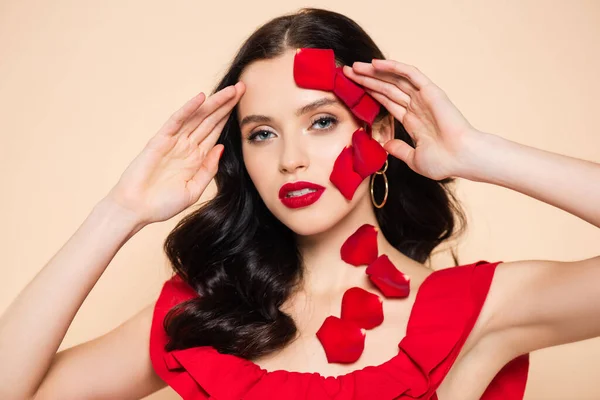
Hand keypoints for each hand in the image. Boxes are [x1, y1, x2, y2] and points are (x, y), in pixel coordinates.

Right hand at [104, 81, 244, 225]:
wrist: (136, 209)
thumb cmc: (162, 203)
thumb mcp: (193, 190)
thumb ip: (208, 169)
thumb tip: (221, 147)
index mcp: (196, 158)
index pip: (216, 131)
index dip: (229, 117)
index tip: (245, 104)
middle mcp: (186, 146)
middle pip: (210, 120)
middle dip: (226, 104)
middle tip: (242, 87)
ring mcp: (173, 141)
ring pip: (197, 117)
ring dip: (213, 103)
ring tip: (230, 90)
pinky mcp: (159, 140)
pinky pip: (176, 121)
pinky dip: (188, 109)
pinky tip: (200, 98)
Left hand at [343, 59, 478, 180]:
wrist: (462, 158)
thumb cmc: (444, 161)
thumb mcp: (414, 158)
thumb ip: (399, 150)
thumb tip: (386, 145)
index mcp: (413, 120)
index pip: (386, 101)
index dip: (369, 93)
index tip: (351, 88)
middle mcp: (416, 106)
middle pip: (386, 87)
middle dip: (366, 79)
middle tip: (346, 72)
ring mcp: (423, 97)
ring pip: (394, 79)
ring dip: (374, 71)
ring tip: (355, 66)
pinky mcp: (430, 91)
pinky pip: (410, 74)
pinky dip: (394, 67)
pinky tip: (376, 63)